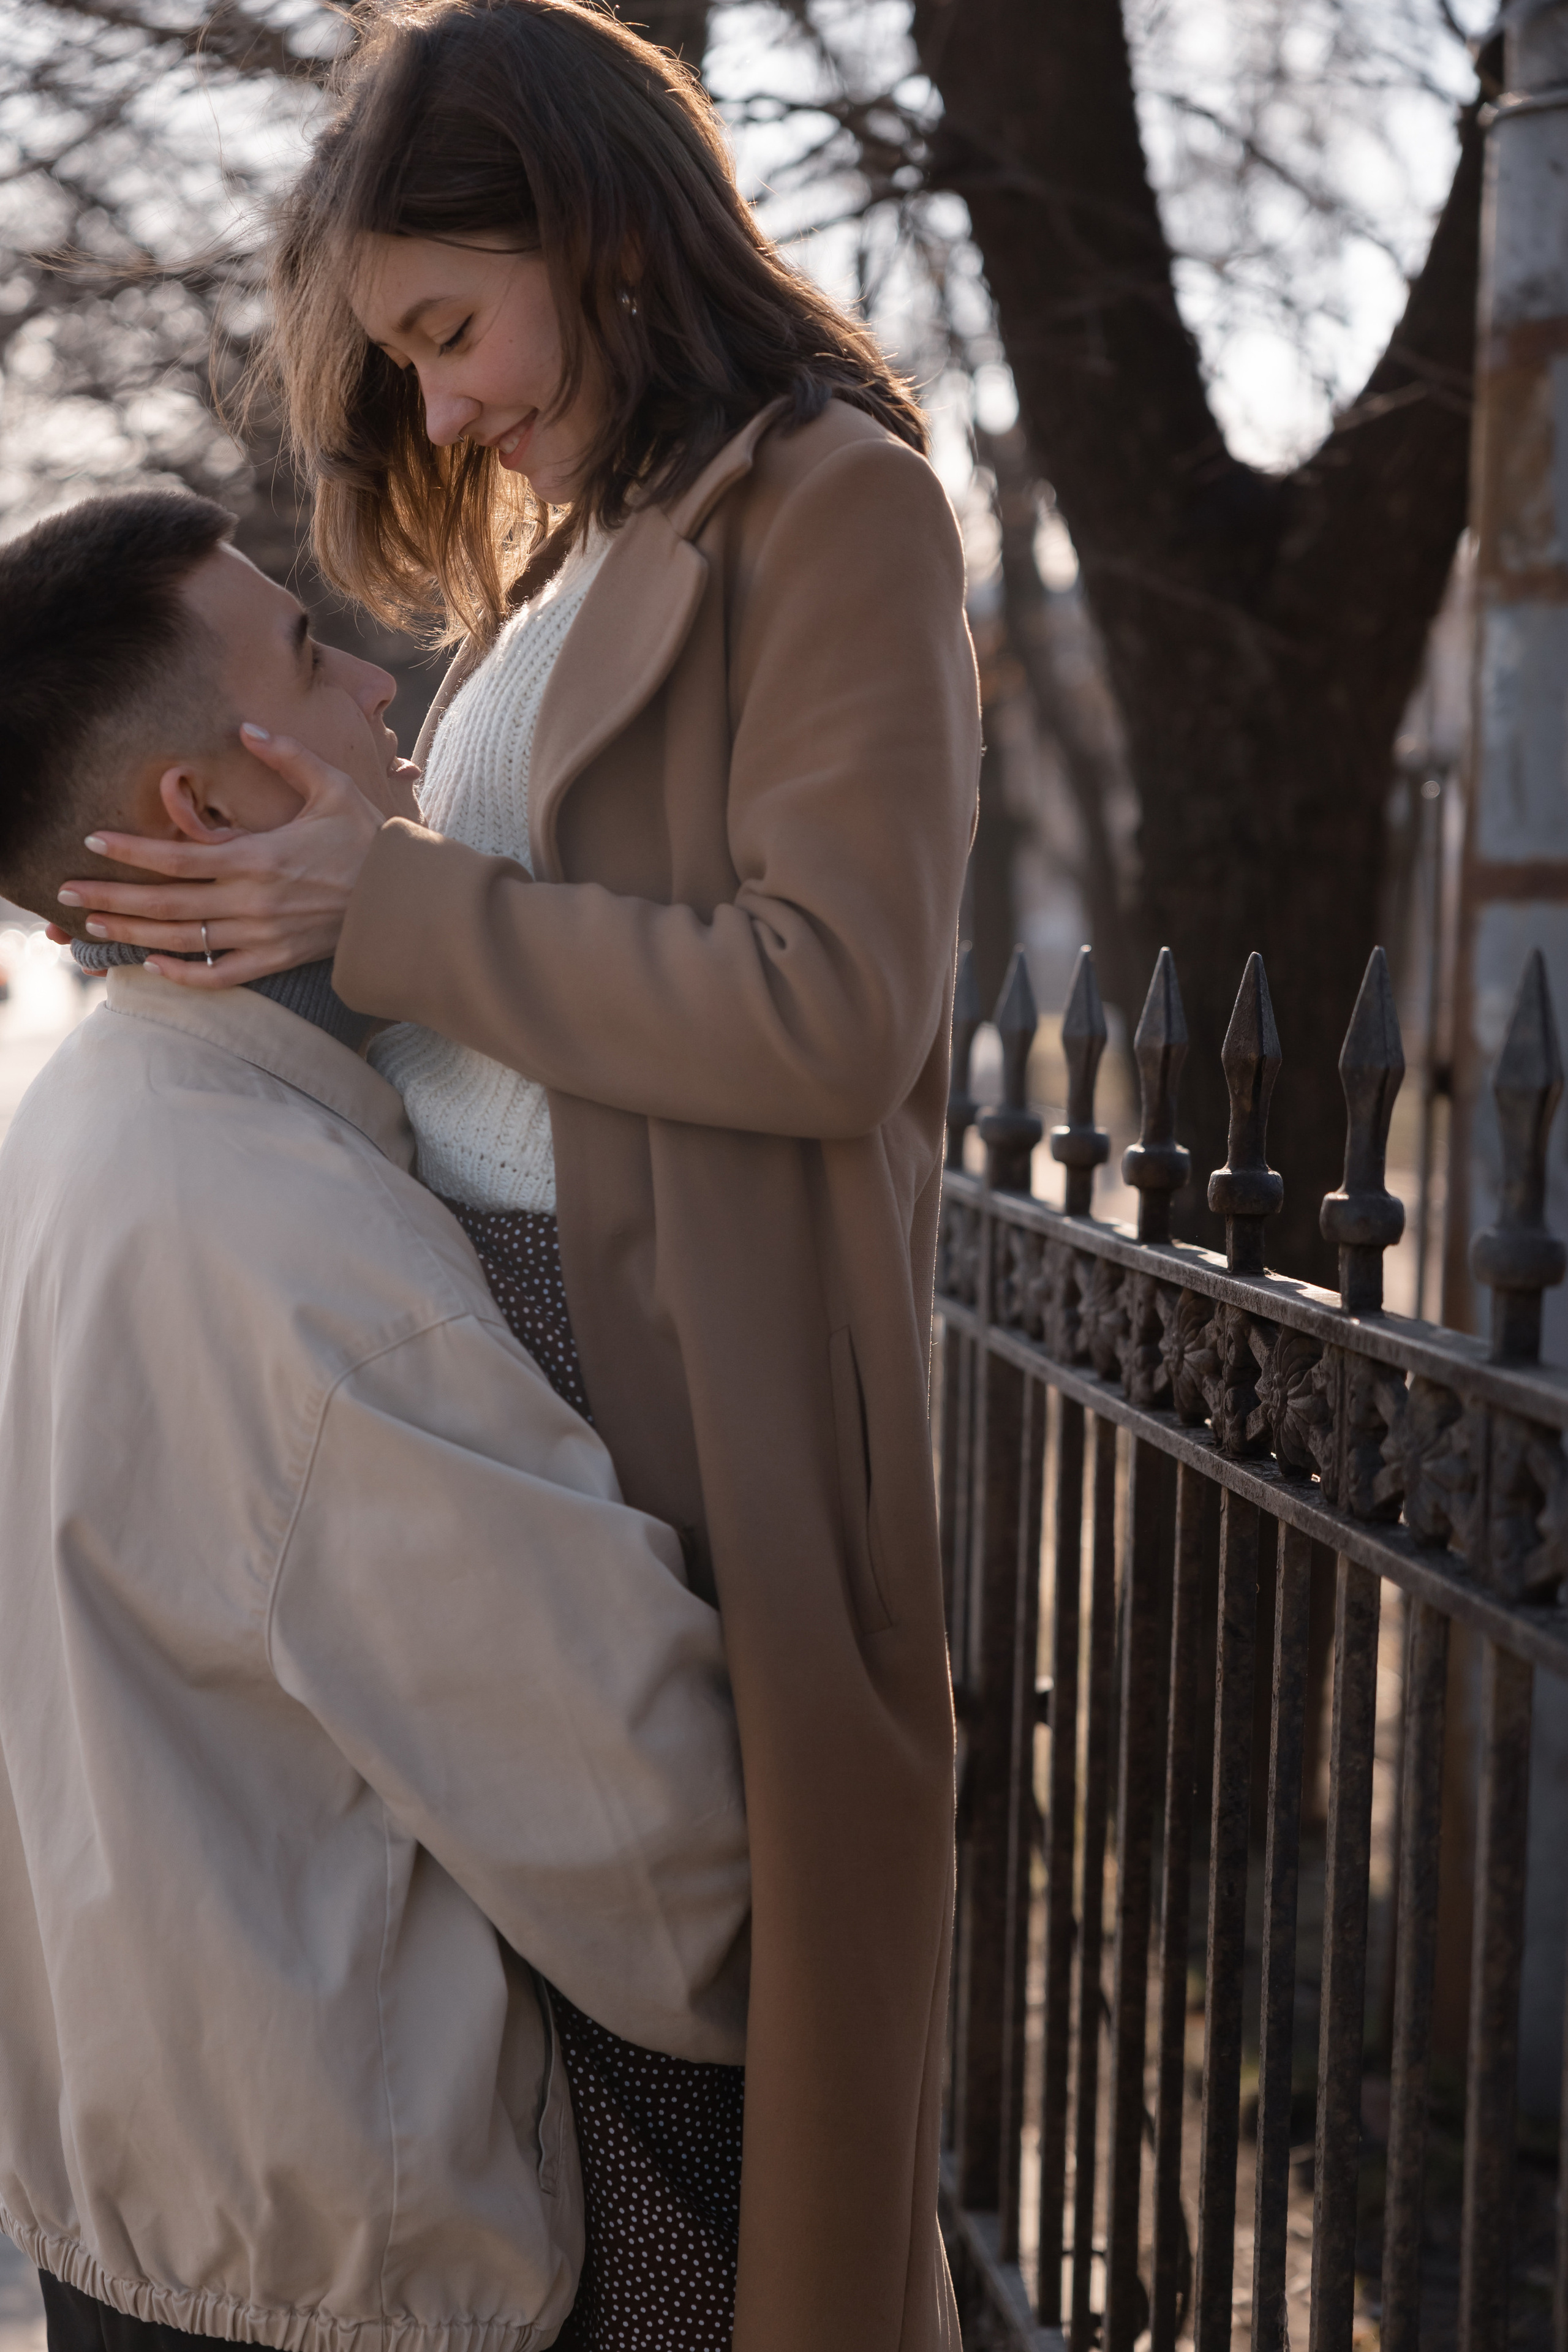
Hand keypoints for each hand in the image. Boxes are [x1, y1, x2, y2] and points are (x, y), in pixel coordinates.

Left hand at [57, 730, 388, 988]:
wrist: (408, 902)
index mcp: (258, 857)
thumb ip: (287, 756)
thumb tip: (247, 727)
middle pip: (164, 903)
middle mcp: (251, 901)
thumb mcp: (333, 787)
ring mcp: (261, 936)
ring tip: (91, 927)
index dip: (130, 850)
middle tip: (65, 893)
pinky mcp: (276, 960)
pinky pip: (219, 975)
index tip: (92, 842)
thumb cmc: (371, 840)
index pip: (176, 857)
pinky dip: (183, 974)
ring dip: (132, 934)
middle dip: (109, 898)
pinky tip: (154, 964)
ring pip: (182, 939)